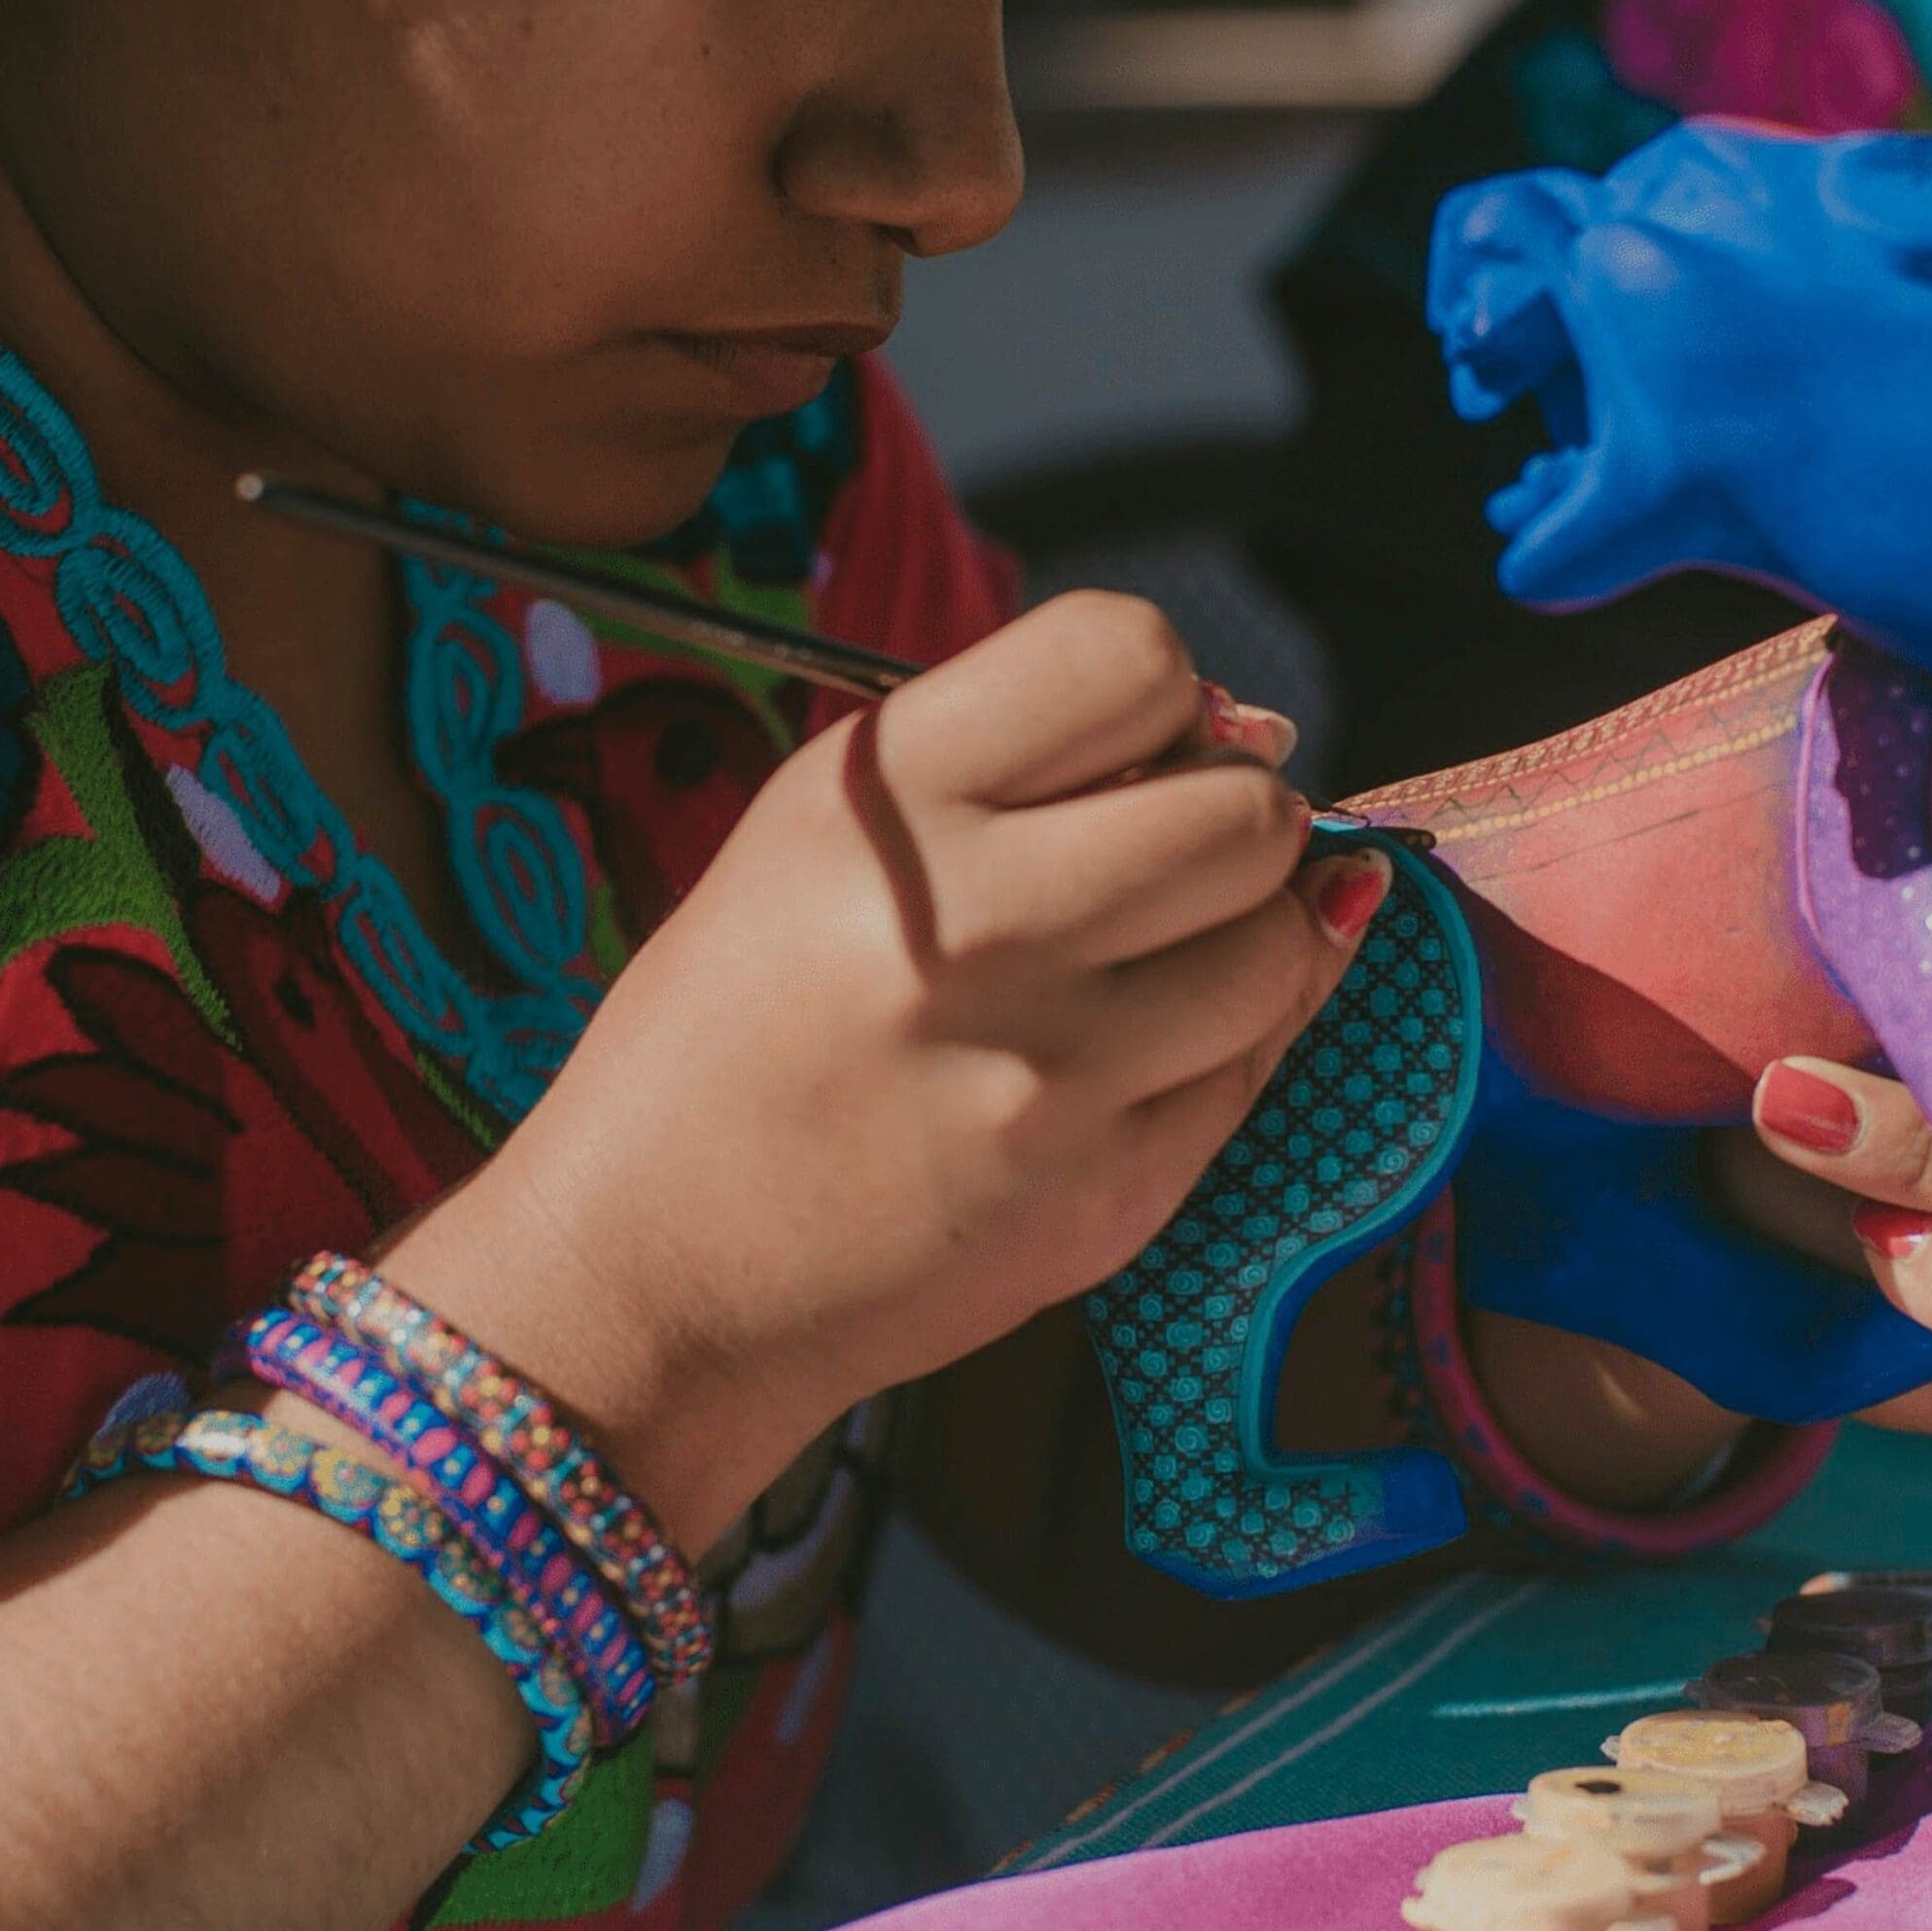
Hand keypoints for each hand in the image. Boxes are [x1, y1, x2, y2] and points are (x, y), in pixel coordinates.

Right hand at [386, 593, 1383, 1553]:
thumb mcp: (817, 835)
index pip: (1131, 656)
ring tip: (1157, 962)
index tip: (1142, 745)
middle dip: (1237, 815)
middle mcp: (974, 922)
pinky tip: (1142, 1052)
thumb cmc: (736, 1032)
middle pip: (1243, 809)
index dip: (1167, 694)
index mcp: (885, 799)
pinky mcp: (1104, 1195)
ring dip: (1250, 937)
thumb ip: (1019, 763)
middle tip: (1172, 856)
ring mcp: (1049, 1070)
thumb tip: (1257, 733)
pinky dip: (1225, 1043)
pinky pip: (1255, 1069)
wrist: (650, 1274)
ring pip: (1280, 946)